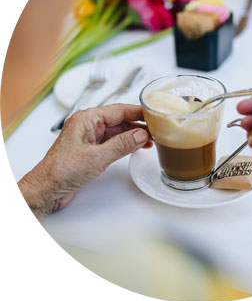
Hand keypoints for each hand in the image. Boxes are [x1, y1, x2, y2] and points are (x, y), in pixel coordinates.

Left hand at [18, 104, 151, 219]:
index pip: (118, 110)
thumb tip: (140, 134)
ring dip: (133, 135)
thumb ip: (122, 144)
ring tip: (150, 139)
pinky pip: (112, 142)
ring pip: (117, 131)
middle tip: (156, 128)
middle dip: (138, 124)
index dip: (138, 111)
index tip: (153, 113)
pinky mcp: (91, 150)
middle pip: (119, 120)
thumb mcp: (97, 157)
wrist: (46, 190)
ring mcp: (89, 138)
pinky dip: (125, 144)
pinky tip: (136, 146)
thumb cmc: (60, 171)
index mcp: (86, 119)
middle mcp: (87, 126)